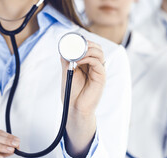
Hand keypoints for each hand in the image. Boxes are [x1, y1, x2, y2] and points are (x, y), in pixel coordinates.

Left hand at [60, 41, 104, 156]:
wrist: (74, 107)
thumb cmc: (71, 93)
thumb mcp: (67, 72)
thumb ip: (67, 60)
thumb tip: (64, 48)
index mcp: (88, 65)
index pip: (91, 48)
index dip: (84, 42)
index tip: (73, 40)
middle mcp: (95, 67)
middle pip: (97, 48)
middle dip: (88, 43)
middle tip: (77, 45)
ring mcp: (99, 72)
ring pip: (99, 53)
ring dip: (88, 49)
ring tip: (77, 53)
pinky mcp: (101, 78)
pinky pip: (98, 63)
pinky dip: (89, 58)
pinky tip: (79, 61)